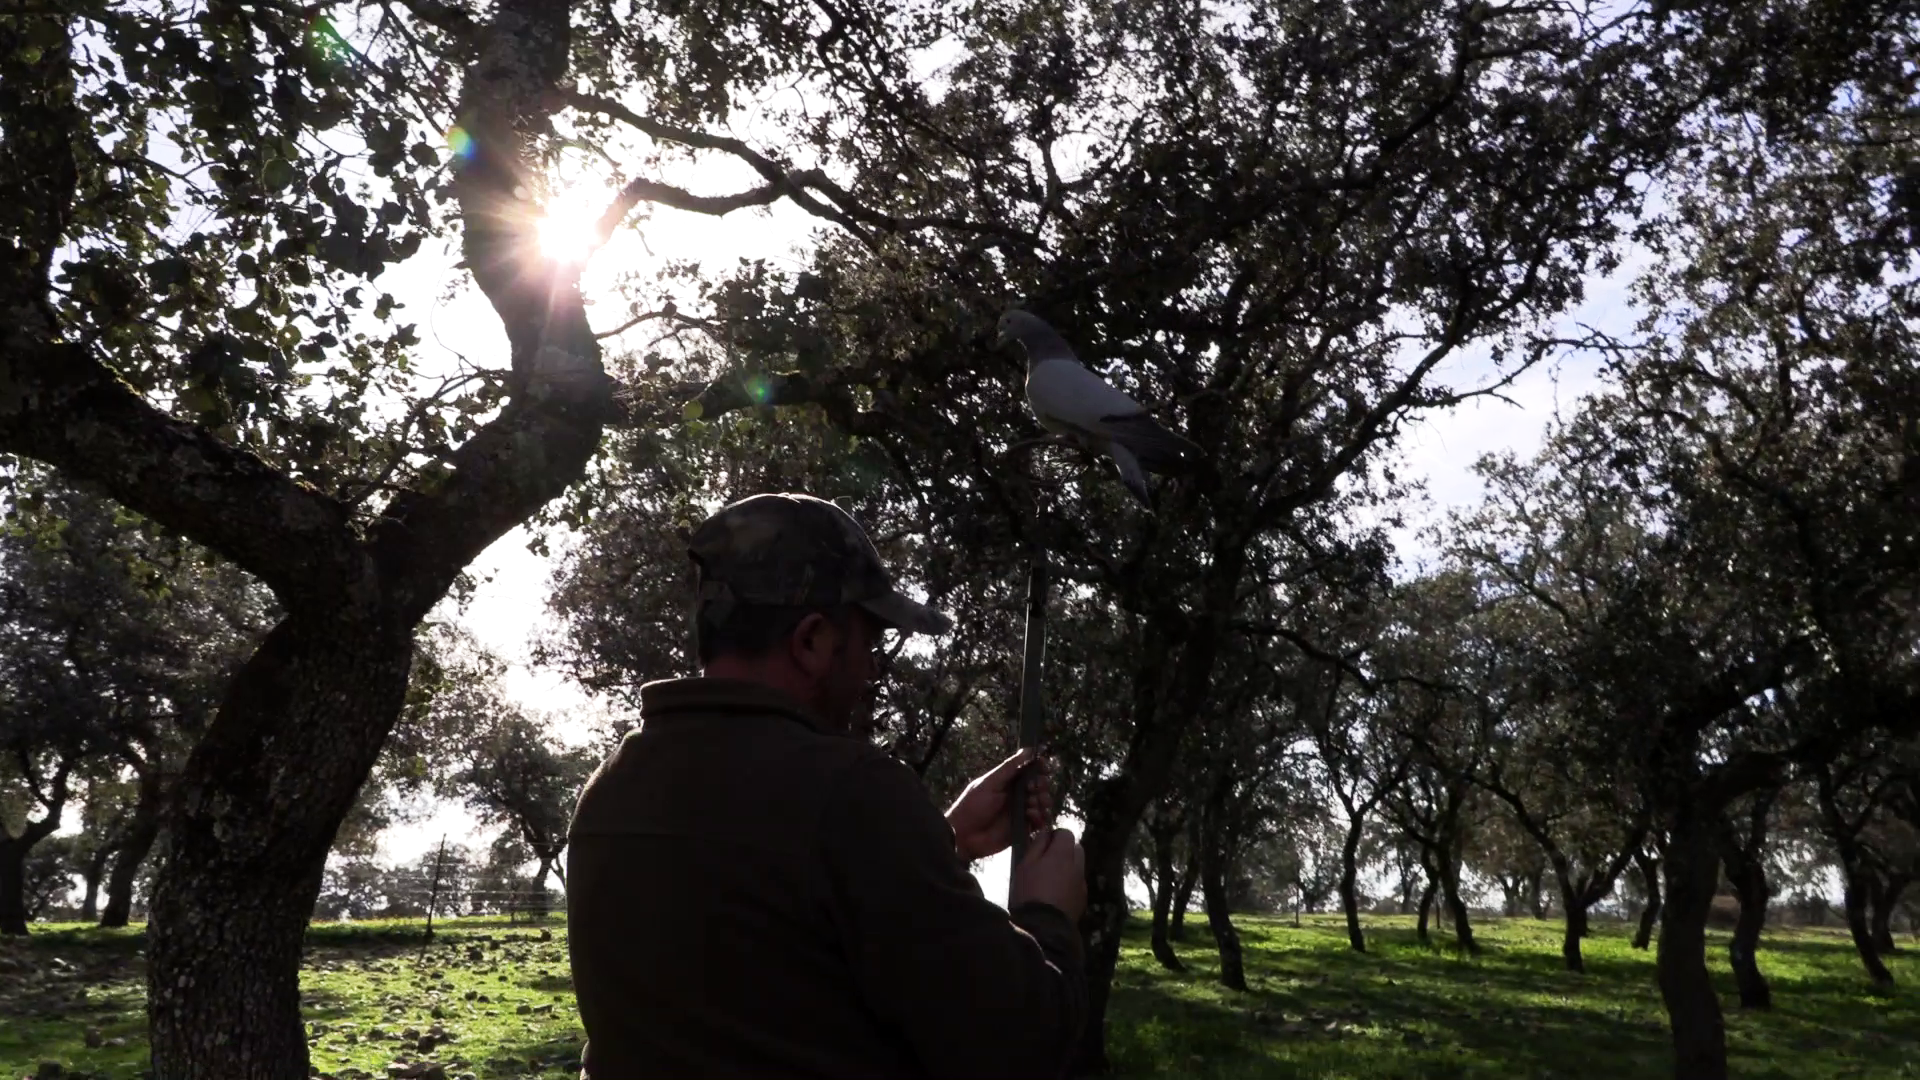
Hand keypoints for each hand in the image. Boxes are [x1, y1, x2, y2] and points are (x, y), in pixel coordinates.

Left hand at [945, 748, 1054, 862]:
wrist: (963, 836)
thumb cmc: (972, 806)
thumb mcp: (989, 783)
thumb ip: (1009, 767)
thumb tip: (1028, 749)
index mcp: (1009, 781)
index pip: (1030, 770)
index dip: (1039, 767)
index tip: (1043, 766)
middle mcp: (1017, 795)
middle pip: (1040, 786)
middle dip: (1042, 785)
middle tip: (1034, 788)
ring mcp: (1021, 812)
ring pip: (1042, 803)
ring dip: (1042, 801)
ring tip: (1031, 803)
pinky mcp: (1023, 828)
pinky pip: (1040, 822)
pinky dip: (1040, 817)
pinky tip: (1030, 815)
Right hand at [1010, 826, 1085, 921]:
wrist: (1044, 927)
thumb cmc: (1029, 892)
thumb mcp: (1025, 865)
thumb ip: (1037, 845)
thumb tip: (1045, 832)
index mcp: (1062, 855)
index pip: (1066, 833)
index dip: (1055, 836)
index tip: (1043, 845)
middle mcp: (1077, 866)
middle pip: (1076, 848)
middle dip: (1064, 850)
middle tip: (1046, 861)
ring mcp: (1082, 883)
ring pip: (1078, 866)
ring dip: (1068, 867)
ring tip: (1050, 880)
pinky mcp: (1083, 899)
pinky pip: (1078, 883)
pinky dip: (1070, 883)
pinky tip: (1055, 895)